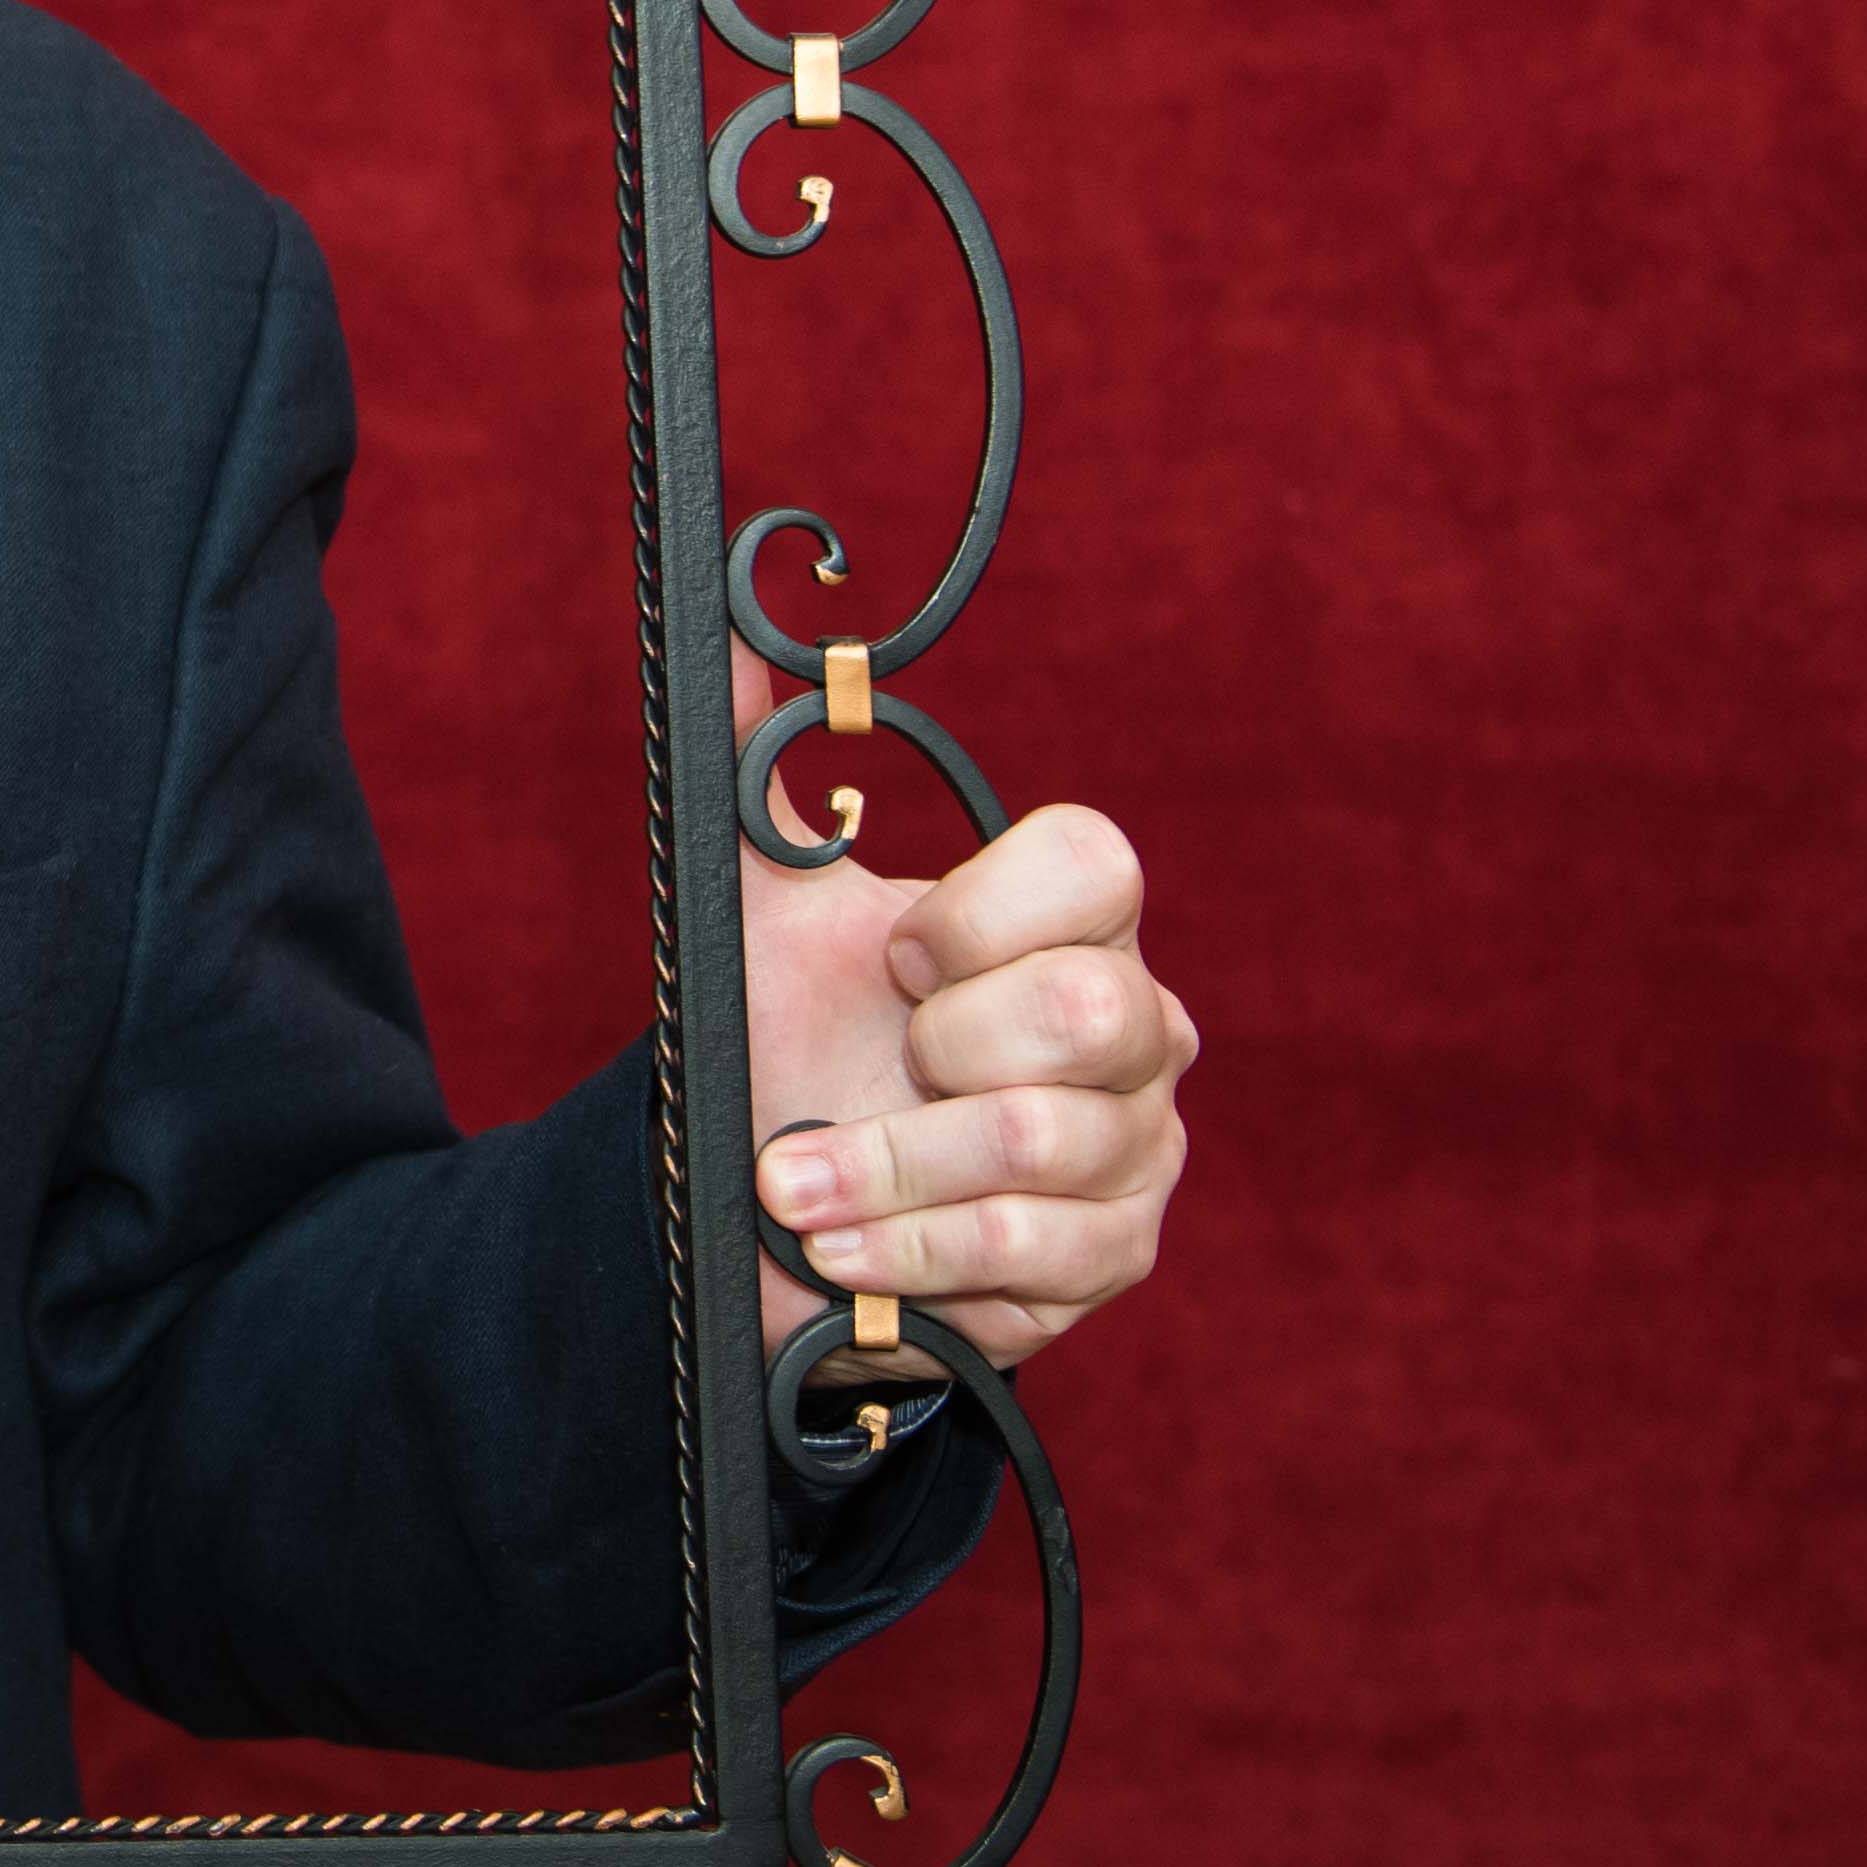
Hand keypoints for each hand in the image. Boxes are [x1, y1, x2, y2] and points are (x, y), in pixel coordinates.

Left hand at [730, 658, 1189, 1371]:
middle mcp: (1136, 1024)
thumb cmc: (795, 1045)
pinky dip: (913, 1253)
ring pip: (1042, 1144)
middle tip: (862, 1073)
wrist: (781, 1208)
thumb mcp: (764, 909)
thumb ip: (759, 764)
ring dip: (884, 1174)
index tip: (896, 956)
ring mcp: (1137, 1145)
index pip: (1096, 865)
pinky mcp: (1114, 1252)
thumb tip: (730, 612)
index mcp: (1070, 920)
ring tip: (795, 1190)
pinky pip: (1033, 1250)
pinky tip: (844, 1254)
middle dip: (931, 1059)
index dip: (982, 911)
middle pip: (1083, 1011)